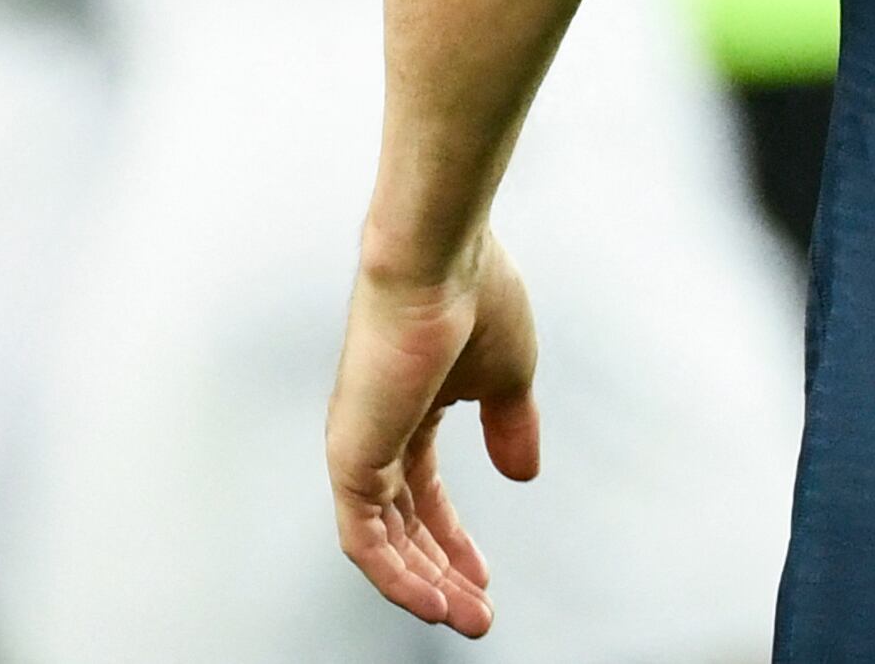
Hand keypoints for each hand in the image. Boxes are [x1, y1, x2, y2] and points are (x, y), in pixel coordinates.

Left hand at [327, 234, 540, 638]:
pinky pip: (363, 538)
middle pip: (403, 527)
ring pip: (381, 542)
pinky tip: (431, 599)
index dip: (454, 539)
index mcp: (412, 409)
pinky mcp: (351, 454)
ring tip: (464, 616)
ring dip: (423, 586)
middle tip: (477, 613)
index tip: (484, 576)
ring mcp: (360, 444)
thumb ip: (510, 427)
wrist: (440, 258)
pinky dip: (395, 575)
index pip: (424, 495)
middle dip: (442, 575)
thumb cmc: (474, 293)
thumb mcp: (509, 375)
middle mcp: (378, 430)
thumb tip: (523, 474)